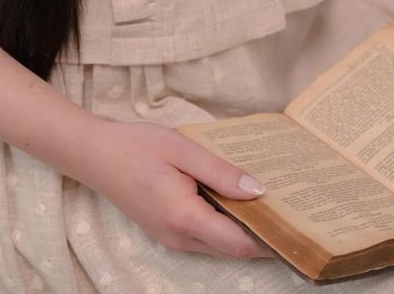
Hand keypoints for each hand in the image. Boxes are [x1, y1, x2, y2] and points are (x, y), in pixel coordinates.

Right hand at [77, 118, 274, 259]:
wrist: (95, 155)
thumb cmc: (138, 147)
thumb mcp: (183, 150)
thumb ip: (221, 173)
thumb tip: (259, 192)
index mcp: (186, 218)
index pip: (239, 243)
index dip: (271, 239)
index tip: (298, 225)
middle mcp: (180, 237)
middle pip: (233, 247)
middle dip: (263, 234)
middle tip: (293, 209)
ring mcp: (172, 238)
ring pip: (219, 243)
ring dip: (244, 229)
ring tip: (271, 200)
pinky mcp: (167, 230)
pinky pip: (205, 235)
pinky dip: (225, 223)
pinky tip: (236, 198)